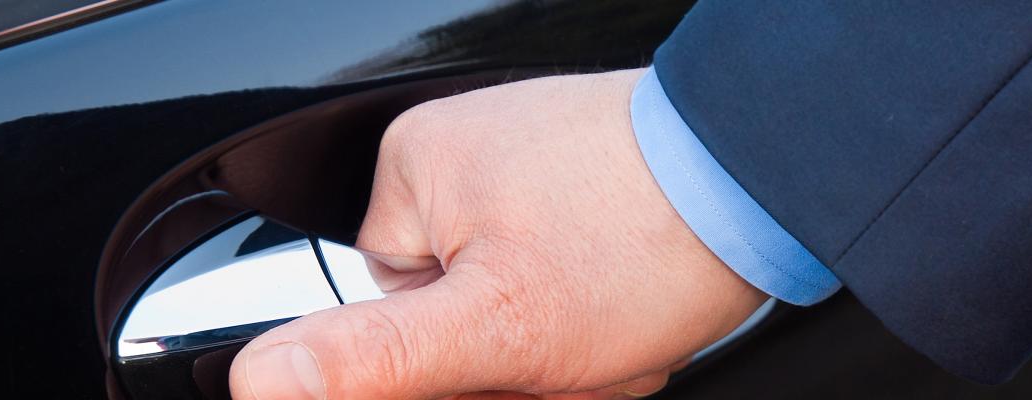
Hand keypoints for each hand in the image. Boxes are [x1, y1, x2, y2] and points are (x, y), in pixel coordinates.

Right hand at [230, 68, 765, 399]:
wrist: (771, 182)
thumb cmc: (643, 237)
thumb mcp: (495, 324)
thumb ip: (372, 359)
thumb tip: (261, 378)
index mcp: (414, 176)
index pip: (386, 316)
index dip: (453, 365)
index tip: (513, 364)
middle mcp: (463, 156)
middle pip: (456, 313)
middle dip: (520, 358)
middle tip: (581, 351)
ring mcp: (527, 165)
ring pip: (515, 306)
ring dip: (567, 345)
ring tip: (618, 326)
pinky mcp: (580, 182)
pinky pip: (561, 277)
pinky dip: (598, 312)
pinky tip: (634, 303)